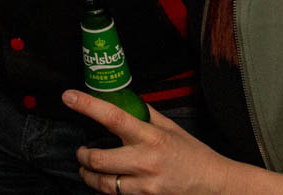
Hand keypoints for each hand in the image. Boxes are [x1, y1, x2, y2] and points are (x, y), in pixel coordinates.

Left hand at [64, 91, 233, 194]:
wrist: (214, 185)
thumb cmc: (192, 154)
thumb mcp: (170, 128)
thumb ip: (145, 114)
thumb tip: (123, 99)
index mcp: (151, 137)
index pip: (113, 117)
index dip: (87, 106)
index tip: (68, 97)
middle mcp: (146, 161)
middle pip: (98, 159)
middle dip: (82, 155)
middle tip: (81, 151)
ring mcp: (145, 186)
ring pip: (102, 183)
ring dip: (88, 175)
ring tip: (87, 169)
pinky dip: (107, 190)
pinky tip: (108, 183)